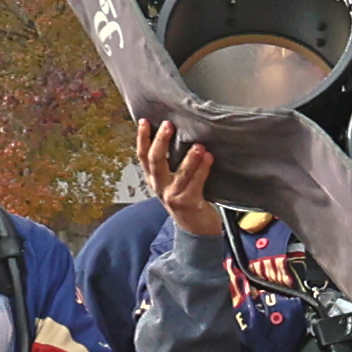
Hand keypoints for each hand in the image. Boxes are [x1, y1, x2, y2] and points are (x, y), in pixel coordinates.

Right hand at [134, 117, 218, 237]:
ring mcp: (173, 196)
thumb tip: (178, 134)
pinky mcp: (188, 204)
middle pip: (156, 161)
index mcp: (154, 179)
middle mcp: (160, 187)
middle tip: (168, 125)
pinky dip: (202, 170)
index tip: (144, 121)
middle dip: (161, 142)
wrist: (196, 230)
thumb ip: (172, 163)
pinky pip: (195, 184)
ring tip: (198, 145)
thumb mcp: (173, 181)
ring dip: (189, 158)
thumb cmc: (187, 199)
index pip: (143, 156)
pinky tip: (209, 158)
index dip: (142, 139)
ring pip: (179, 173)